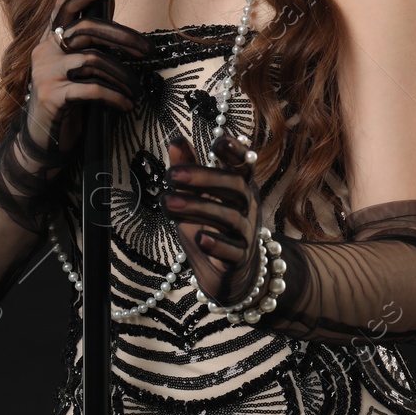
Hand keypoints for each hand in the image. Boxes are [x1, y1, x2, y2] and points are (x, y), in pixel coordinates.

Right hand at [22, 0, 152, 163]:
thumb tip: (117, 18)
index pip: (65, 5)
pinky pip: (91, 90)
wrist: (43, 140)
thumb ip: (90, 44)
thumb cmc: (67, 100)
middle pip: (86, 28)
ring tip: (137, 91)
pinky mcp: (52, 96)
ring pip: (93, 60)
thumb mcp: (76, 68)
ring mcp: (46, 73)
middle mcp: (44, 51)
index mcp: (50, 40)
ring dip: (123, 76)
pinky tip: (126, 105)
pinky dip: (115, 96)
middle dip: (123, 37)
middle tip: (148, 50)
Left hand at [159, 133, 261, 305]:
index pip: (243, 164)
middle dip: (204, 177)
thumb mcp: (197, 197)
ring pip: (230, 217)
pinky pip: (233, 251)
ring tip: (168, 202)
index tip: (217, 141)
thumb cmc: (211, 227)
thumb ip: (189, 169)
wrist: (229, 273)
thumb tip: (176, 141)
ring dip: (198, 207)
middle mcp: (247, 207)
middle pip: (235, 187)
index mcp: (240, 187)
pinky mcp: (239, 260)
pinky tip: (199, 238)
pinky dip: (217, 244)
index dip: (235, 151)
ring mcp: (246, 234)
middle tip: (172, 175)